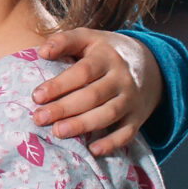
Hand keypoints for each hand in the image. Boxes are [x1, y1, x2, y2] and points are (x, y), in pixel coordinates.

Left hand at [32, 28, 162, 154]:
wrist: (151, 63)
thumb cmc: (106, 52)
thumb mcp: (89, 38)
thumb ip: (65, 41)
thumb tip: (42, 52)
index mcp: (106, 57)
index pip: (82, 72)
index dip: (59, 85)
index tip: (36, 96)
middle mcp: (121, 78)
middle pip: (92, 95)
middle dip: (64, 108)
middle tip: (39, 118)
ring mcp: (131, 99)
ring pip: (108, 114)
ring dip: (82, 125)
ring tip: (57, 132)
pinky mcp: (138, 117)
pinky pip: (127, 133)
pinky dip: (112, 143)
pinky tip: (93, 150)